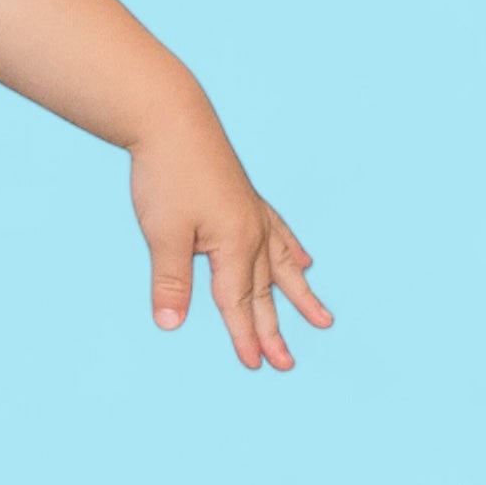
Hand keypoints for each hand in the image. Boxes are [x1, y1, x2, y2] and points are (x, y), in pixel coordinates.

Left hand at [127, 94, 333, 369]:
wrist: (171, 119)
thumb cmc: (168, 174)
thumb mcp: (163, 233)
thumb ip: (170, 281)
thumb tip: (171, 324)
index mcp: (234, 244)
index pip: (237, 302)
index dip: (243, 336)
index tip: (256, 366)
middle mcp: (252, 232)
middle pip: (263, 291)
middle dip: (273, 330)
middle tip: (286, 364)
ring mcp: (252, 213)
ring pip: (280, 265)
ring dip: (298, 294)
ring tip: (322, 318)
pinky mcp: (244, 196)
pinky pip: (277, 231)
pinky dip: (290, 249)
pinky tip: (304, 259)